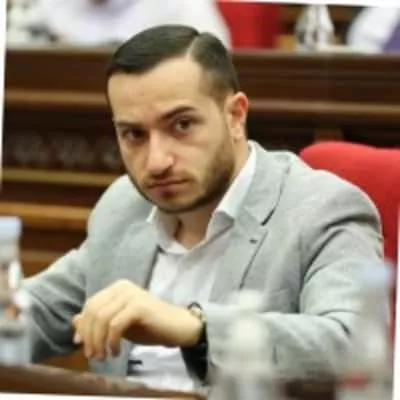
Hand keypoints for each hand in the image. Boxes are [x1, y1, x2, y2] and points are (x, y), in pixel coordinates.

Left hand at [72, 280, 202, 360]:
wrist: (178, 327)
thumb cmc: (150, 325)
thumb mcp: (119, 324)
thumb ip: (99, 321)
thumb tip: (74, 320)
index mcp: (117, 288)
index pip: (90, 305)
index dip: (83, 326)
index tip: (81, 345)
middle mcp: (123, 287)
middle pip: (93, 311)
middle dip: (89, 336)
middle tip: (93, 355)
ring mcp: (131, 295)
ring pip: (102, 318)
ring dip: (98, 341)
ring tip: (103, 356)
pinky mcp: (139, 306)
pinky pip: (115, 325)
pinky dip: (111, 341)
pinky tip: (116, 352)